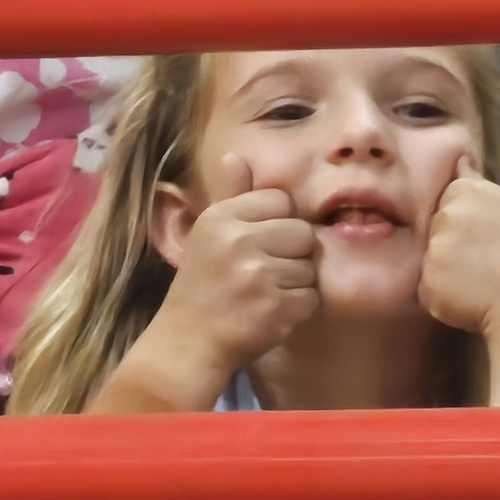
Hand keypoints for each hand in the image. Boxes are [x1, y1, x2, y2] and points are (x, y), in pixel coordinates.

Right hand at [162, 156, 318, 372]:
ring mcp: (258, 276)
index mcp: (222, 217)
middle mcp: (239, 241)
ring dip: (294, 285)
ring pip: (309, 267)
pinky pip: (311, 298)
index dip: (277, 225)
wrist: (188, 343)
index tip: (257, 247)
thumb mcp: (208, 235)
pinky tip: (271, 314)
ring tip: (263, 296)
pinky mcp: (276, 308)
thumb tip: (235, 156)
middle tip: (262, 276)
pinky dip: (297, 310)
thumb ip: (229, 196)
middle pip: (302, 232)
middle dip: (291, 255)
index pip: (281, 200)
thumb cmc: (201, 287)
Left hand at [419, 157, 499, 342]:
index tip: (482, 234)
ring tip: (477, 280)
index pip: (448, 196)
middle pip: (435, 226)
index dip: (465, 217)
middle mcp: (444, 216)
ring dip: (446, 268)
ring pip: (431, 257)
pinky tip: (468, 297)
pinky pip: (428, 286)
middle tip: (482, 259)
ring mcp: (432, 251)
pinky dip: (443, 293)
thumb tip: (460, 162)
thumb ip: (481, 186)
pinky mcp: (425, 283)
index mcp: (467, 191)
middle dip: (451, 240)